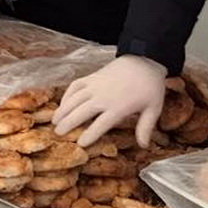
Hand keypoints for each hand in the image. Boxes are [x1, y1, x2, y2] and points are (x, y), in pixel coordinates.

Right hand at [52, 55, 167, 147]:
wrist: (144, 61)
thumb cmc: (150, 87)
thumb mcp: (153, 109)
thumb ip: (145, 128)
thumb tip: (143, 146)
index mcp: (118, 107)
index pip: (100, 124)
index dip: (89, 135)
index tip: (80, 144)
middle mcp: (103, 97)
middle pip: (81, 112)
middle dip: (68, 123)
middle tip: (57, 133)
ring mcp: (95, 85)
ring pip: (74, 99)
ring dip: (63, 110)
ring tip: (54, 121)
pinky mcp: (91, 77)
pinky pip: (75, 86)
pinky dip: (66, 95)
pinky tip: (62, 104)